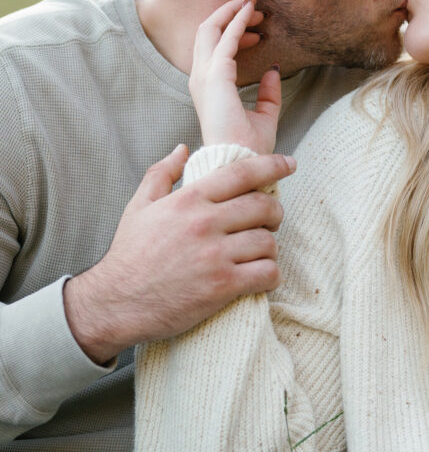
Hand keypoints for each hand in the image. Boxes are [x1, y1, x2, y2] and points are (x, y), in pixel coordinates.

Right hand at [63, 143, 295, 364]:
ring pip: (268, 242)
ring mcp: (215, 255)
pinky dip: (270, 275)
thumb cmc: (129, 254)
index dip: (273, 165)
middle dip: (275, 212)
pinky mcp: (222, 286)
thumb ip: (162, 173)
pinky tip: (261, 277)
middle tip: (270, 221)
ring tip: (259, 253)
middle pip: (264, 206)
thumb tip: (183, 148)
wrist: (114, 303)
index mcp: (189, 199)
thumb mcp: (139, 206)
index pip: (242, 172)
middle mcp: (205, 223)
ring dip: (270, 248)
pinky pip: (266, 273)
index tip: (290, 164)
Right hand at [189, 0, 280, 153]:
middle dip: (229, 15)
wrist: (242, 161)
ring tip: (254, 5)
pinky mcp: (216, 75)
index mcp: (208, 88)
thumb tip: (273, 70)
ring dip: (232, 13)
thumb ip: (269, 94)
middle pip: (207, 33)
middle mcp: (201, 78)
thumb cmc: (248, 147)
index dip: (232, 31)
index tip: (256, 27)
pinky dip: (237, 21)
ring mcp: (204, 76)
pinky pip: (225, 38)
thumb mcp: (265, 116)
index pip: (214, 48)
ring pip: (210, 29)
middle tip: (254, 7)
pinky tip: (249, 11)